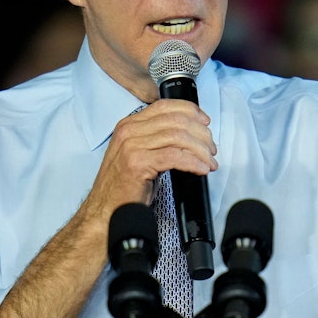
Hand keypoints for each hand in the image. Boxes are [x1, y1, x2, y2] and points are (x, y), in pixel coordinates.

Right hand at [83, 98, 217, 217]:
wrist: (106, 210)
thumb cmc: (124, 187)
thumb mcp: (139, 154)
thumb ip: (157, 139)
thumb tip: (189, 134)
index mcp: (129, 125)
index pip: (165, 106)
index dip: (191, 111)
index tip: (206, 123)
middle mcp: (129, 131)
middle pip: (176, 120)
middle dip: (201, 134)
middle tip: (211, 149)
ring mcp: (132, 146)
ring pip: (178, 137)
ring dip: (200, 150)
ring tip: (209, 161)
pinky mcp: (138, 163)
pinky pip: (175, 156)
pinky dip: (193, 162)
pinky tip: (201, 169)